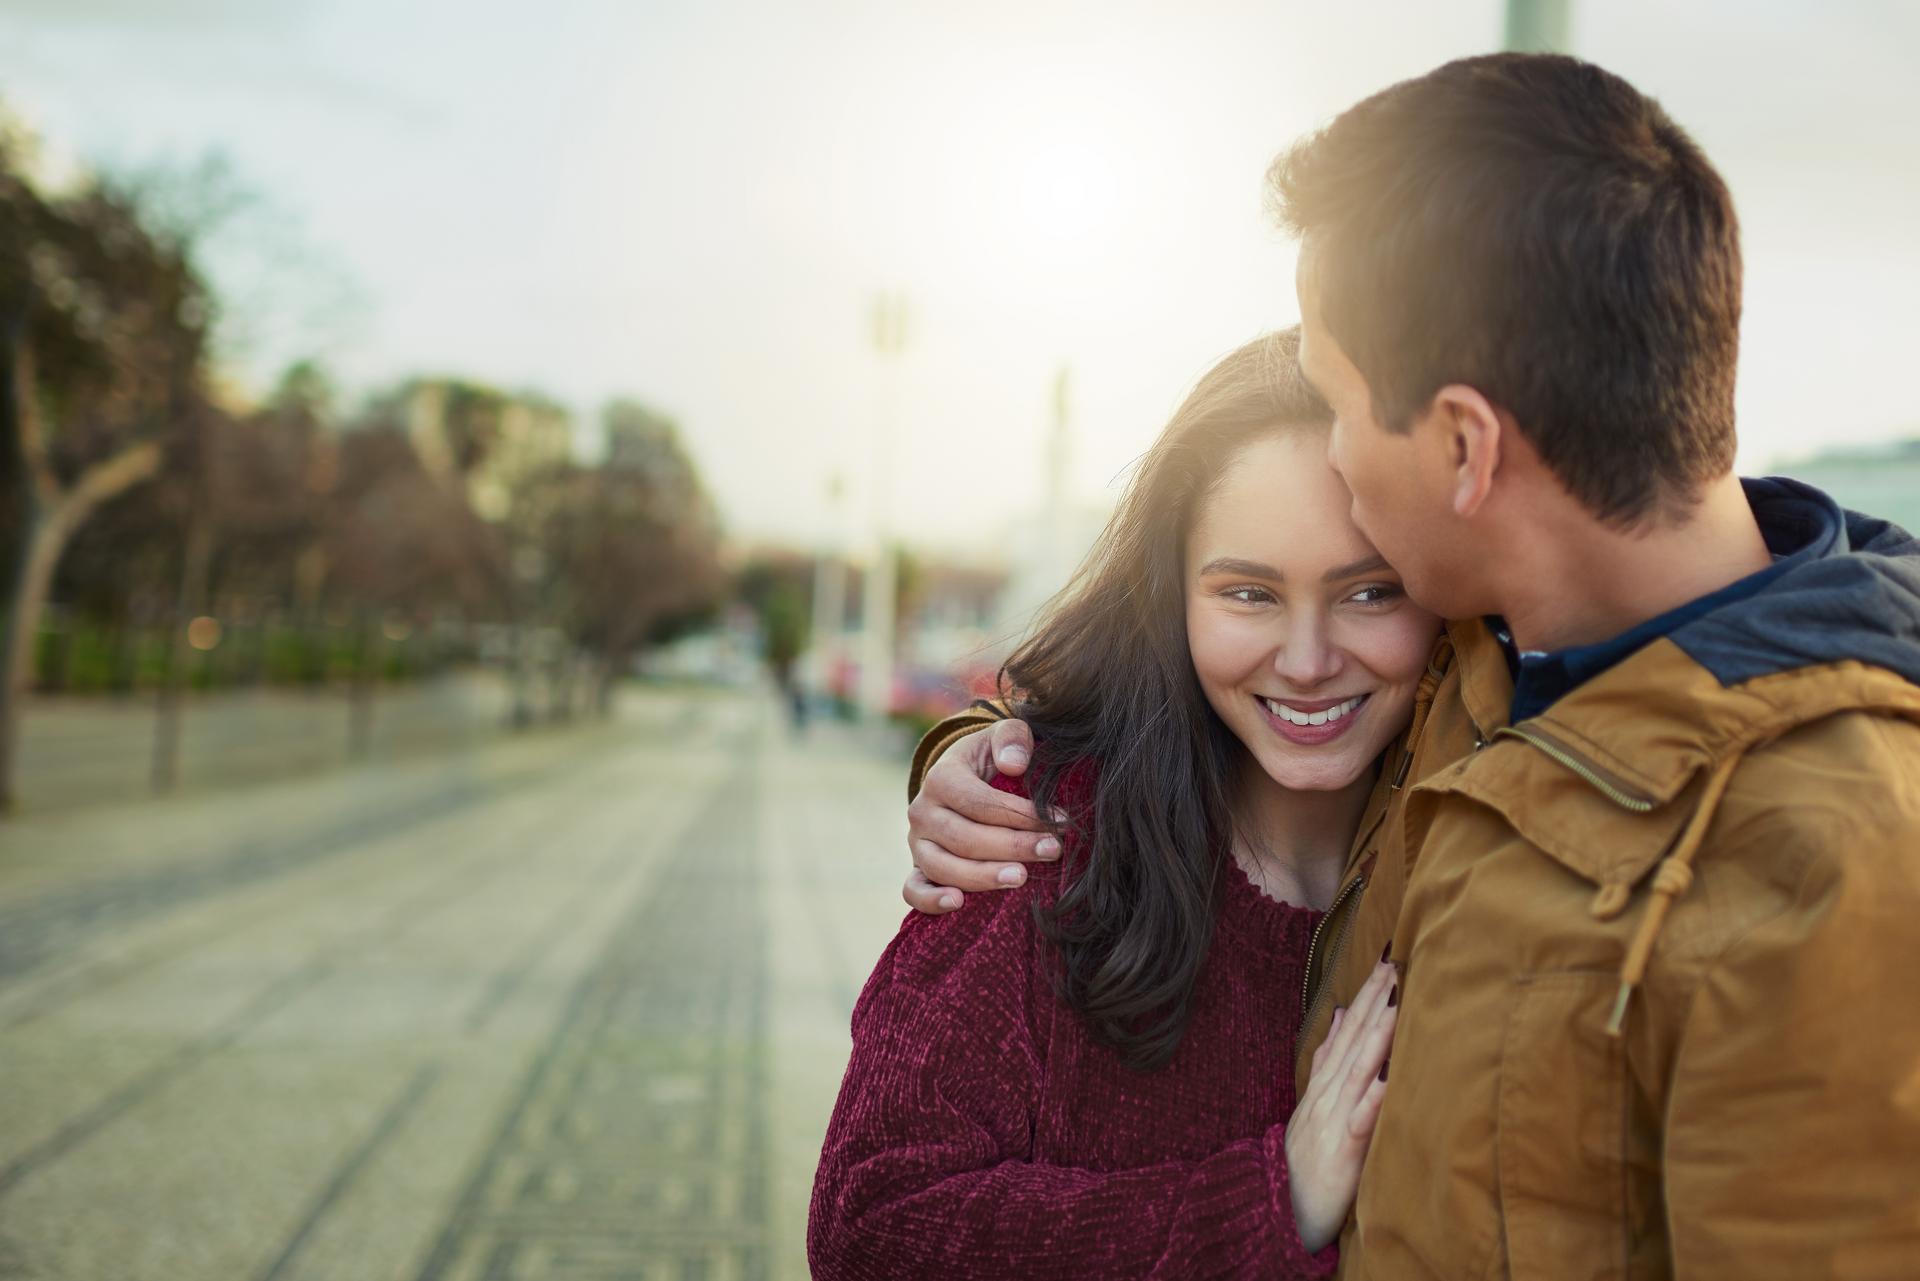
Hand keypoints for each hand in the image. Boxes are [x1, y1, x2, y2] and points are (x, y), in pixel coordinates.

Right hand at [902, 718, 1061, 913]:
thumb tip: (1015, 764)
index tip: (1059, 822)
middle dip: (1012, 846)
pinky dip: (931, 900)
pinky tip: (958, 904)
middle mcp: (922, 811)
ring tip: (1021, 878)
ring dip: (983, 877)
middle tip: (1051, 851)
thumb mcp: (1003, 737)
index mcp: (941, 777)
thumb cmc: (991, 759)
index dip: (1021, 814)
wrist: (964, 778)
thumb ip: (1012, 739)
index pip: (980, 803)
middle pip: (964, 838)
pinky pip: (913, 890)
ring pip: (942, 867)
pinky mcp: (918, 867)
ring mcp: (917, 843)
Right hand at [1283, 958, 1398, 1252]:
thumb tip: (1340, 1016)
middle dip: (1373, 1002)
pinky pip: (1360, 1121)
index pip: (1348, 1032)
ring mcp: (1332, 1121)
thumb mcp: (1314, 1105)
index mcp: (1324, 1085)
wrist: (1280, 1211)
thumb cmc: (1308, 1162)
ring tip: (1396, 1004)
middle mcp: (1327, 1096)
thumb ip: (1326, 1061)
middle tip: (1395, 964)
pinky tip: (1391, 1076)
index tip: (1385, 963)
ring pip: (1357, 1071)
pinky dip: (1374, 1097)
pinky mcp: (1342, 1151)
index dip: (1365, 997)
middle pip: (1352, 1041)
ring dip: (1376, 1037)